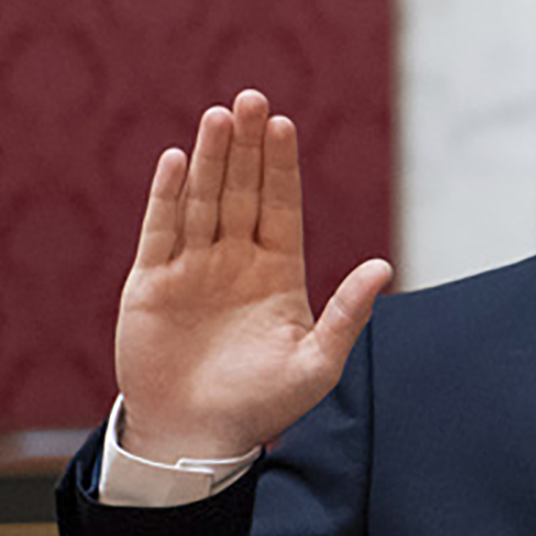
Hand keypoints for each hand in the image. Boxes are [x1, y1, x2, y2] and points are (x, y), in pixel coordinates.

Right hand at [113, 89, 392, 463]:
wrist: (196, 438)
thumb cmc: (261, 406)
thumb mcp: (316, 364)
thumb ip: (347, 314)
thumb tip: (384, 267)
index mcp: (277, 273)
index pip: (281, 206)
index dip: (281, 165)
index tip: (283, 122)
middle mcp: (234, 261)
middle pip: (241, 191)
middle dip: (246, 146)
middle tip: (250, 97)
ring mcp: (192, 269)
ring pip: (201, 201)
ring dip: (210, 159)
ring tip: (218, 115)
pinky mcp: (151, 284)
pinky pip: (160, 231)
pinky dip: (167, 197)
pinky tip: (176, 161)